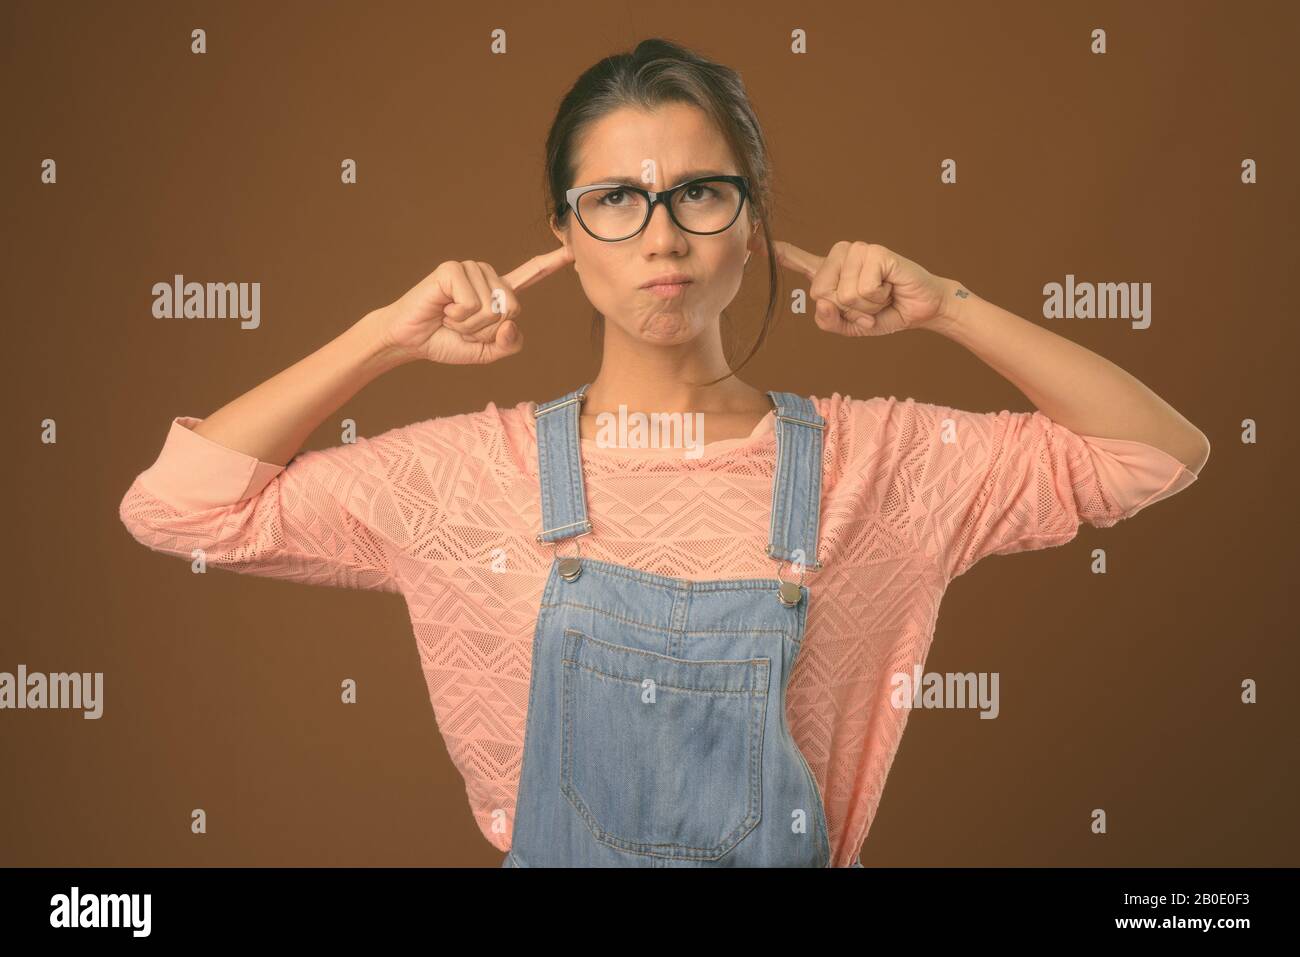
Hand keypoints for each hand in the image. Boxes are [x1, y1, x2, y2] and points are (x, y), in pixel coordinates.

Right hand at [375, 246, 574, 363]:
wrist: (411, 340)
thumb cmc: (447, 342)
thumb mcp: (487, 352)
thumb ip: (508, 344)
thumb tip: (511, 323)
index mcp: (499, 291)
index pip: (532, 274)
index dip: (552, 263)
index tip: (572, 250)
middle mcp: (488, 276)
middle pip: (512, 308)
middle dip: (486, 329)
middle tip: (461, 325)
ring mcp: (471, 269)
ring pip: (491, 308)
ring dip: (468, 324)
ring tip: (450, 317)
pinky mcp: (453, 269)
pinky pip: (472, 303)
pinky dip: (457, 316)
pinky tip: (443, 309)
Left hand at [774, 240, 953, 336]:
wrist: (921, 310)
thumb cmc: (884, 314)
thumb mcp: (849, 327)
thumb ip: (829, 321)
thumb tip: (825, 302)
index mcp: (830, 272)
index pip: (797, 260)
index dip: (775, 252)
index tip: (752, 238)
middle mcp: (840, 256)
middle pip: (820, 293)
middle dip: (848, 311)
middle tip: (869, 305)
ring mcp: (858, 251)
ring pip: (843, 294)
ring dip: (865, 307)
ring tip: (881, 296)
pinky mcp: (875, 252)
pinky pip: (862, 290)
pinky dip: (877, 299)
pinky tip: (889, 288)